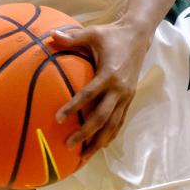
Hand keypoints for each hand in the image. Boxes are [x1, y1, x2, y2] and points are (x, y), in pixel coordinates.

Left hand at [50, 21, 150, 157]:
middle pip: (102, 117)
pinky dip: (111, 134)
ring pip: (113, 125)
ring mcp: (126, 95)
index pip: (88, 95)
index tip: (58, 119)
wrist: (139, 36)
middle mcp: (119, 89)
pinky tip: (101, 145)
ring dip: (99, 142)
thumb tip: (50, 35)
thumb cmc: (112, 35)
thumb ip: (72, 38)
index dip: (73, 107)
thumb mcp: (92, 33)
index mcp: (109, 74)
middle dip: (86, 134)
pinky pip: (120, 121)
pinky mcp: (130, 98)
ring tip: (84, 156)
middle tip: (69, 145)